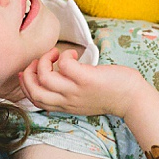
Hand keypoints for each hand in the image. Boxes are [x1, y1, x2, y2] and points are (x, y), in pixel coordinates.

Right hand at [21, 49, 146, 118]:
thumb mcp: (83, 99)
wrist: (131, 98)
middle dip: (29, 73)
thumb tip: (57, 74)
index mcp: (65, 106)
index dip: (26, 85)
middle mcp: (67, 100)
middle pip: (35, 92)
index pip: (36, 100)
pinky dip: (65, 55)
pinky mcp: (86, 79)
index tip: (27, 72)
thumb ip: (68, 92)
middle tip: (39, 61)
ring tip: (56, 53)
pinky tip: (75, 54)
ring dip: (45, 60)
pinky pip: (65, 65)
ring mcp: (76, 90)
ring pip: (45, 78)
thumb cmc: (110, 93)